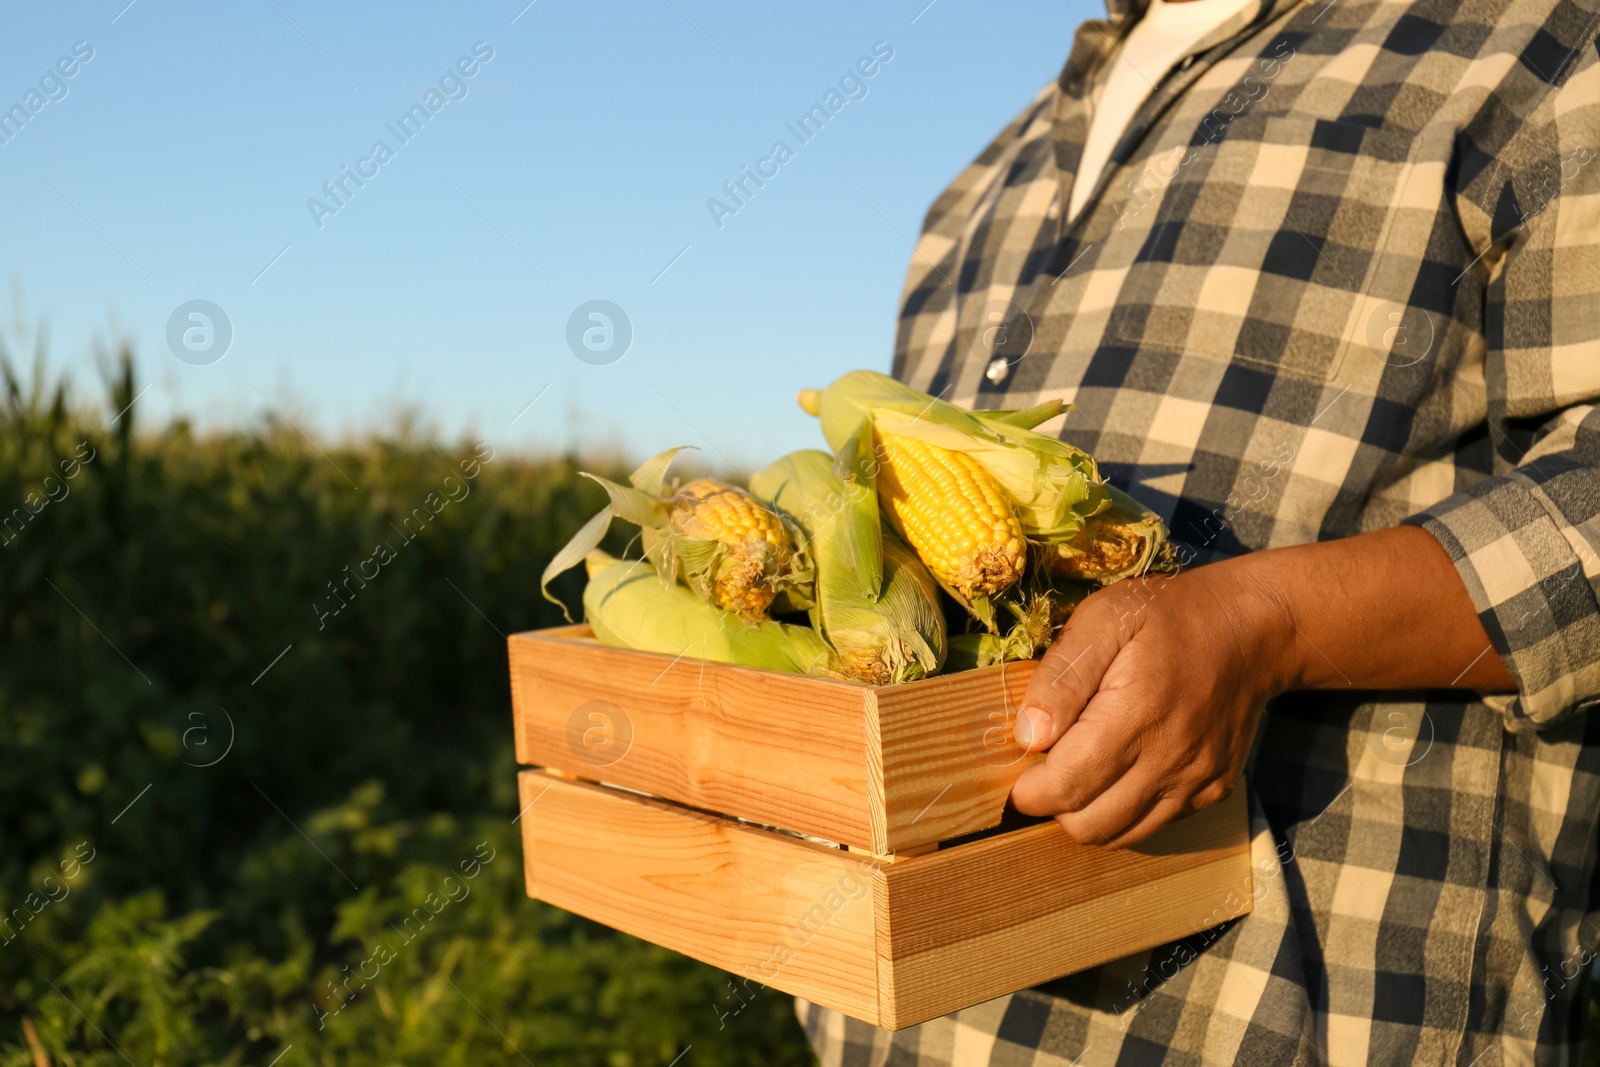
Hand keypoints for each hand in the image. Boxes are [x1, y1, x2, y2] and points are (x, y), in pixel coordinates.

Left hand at [1009, 558, 1296, 846]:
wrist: (1252, 629)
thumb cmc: (1168, 616)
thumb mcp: (1104, 619)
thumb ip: (1061, 677)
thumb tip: (1029, 736)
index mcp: (1137, 714)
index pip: (1066, 787)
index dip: (1029, 791)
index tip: (1018, 770)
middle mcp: (1171, 760)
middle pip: (1088, 825)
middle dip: (1053, 806)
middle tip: (1047, 768)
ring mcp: (1196, 782)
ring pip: (1120, 835)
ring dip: (1087, 815)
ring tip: (1081, 771)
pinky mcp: (1213, 791)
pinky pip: (1153, 825)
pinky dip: (1124, 811)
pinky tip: (1119, 772)